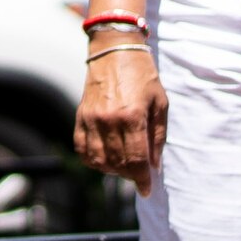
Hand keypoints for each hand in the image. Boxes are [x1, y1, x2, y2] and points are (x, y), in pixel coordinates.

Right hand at [74, 44, 164, 185]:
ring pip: (98, 160)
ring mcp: (91, 119)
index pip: (136, 159)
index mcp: (132, 116)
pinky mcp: (80, 117)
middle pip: (118, 163)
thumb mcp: (160, 103)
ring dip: (112, 170)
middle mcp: (109, 120)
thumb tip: (154, 165)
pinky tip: (104, 159)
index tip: (147, 189)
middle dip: (130, 175)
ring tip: (123, 166)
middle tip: (139, 175)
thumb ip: (158, 136)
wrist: (115, 51)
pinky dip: (92, 160)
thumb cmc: (142, 76)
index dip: (142, 179)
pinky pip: (82, 149)